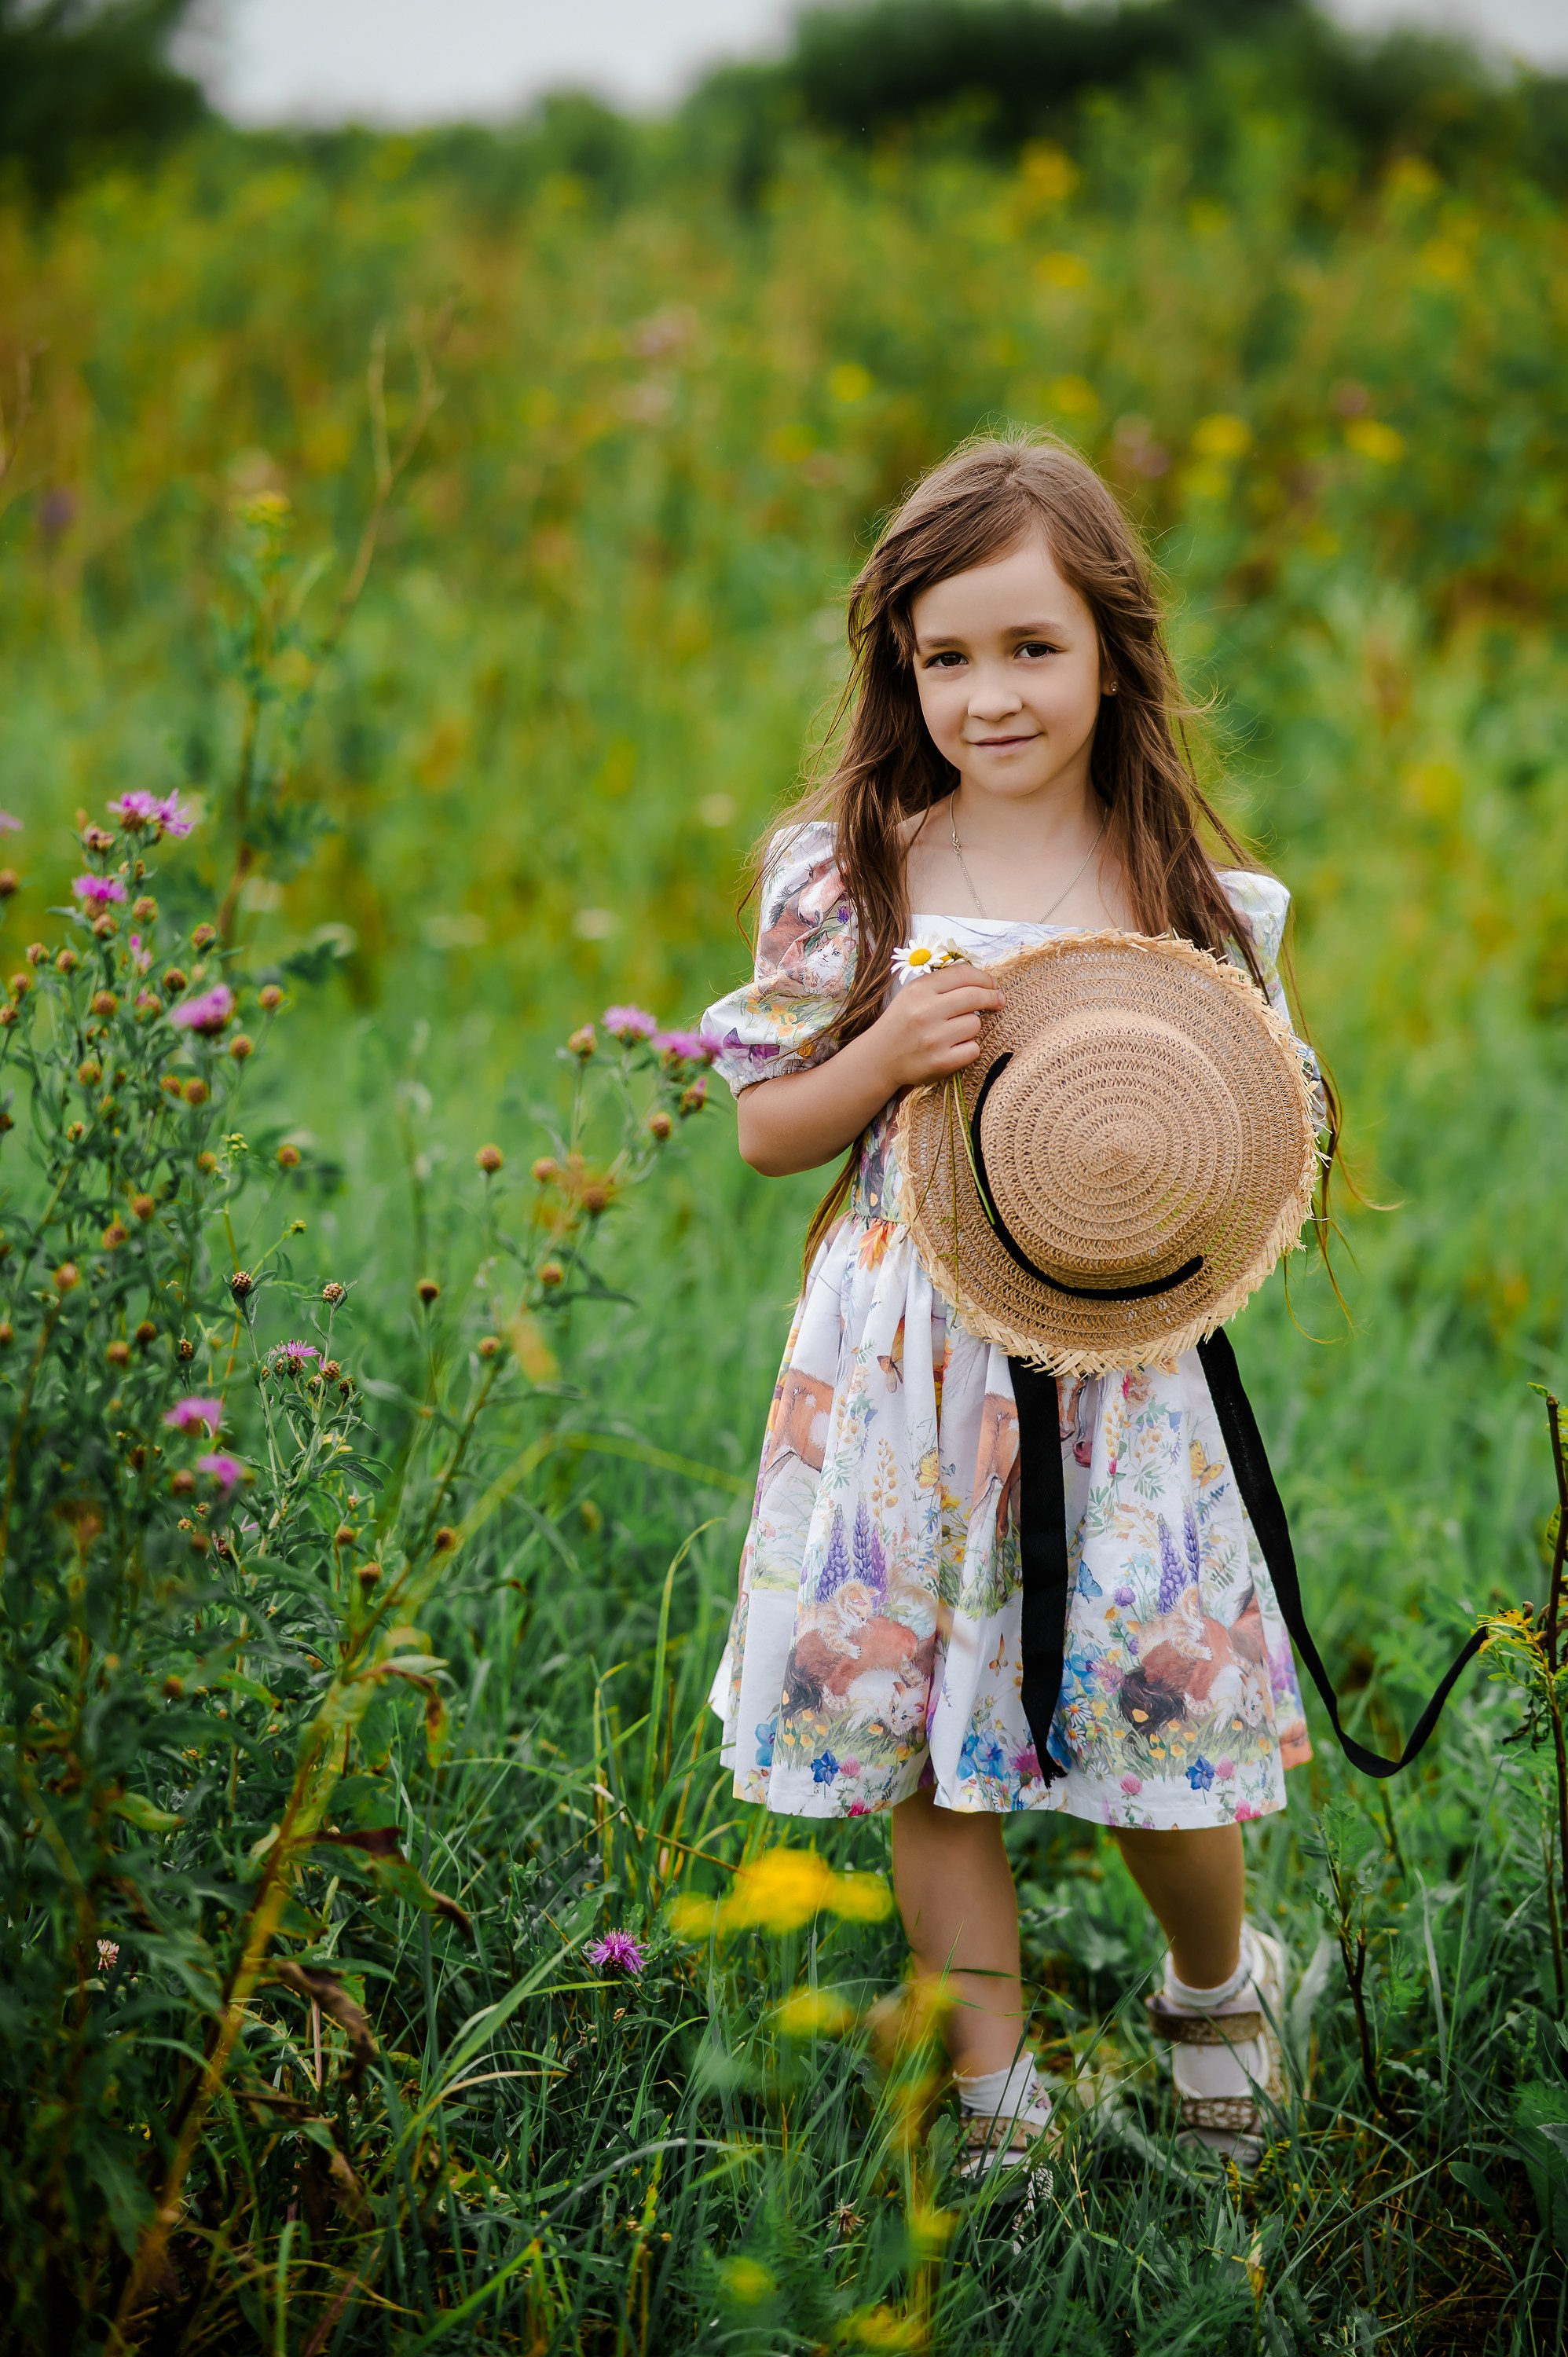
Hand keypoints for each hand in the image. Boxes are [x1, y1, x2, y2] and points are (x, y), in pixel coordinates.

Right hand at [871, 961, 1003, 1091]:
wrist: (879, 1058)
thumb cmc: (902, 1022)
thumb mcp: (913, 994)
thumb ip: (943, 984)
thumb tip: (984, 983)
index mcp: (919, 990)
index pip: (963, 974)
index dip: (985, 978)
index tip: (993, 985)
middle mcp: (925, 1012)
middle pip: (975, 997)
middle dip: (991, 997)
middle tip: (997, 1000)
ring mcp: (933, 1039)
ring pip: (975, 1024)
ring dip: (972, 1027)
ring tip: (956, 1031)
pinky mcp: (940, 1062)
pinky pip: (973, 1050)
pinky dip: (969, 1049)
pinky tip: (954, 1048)